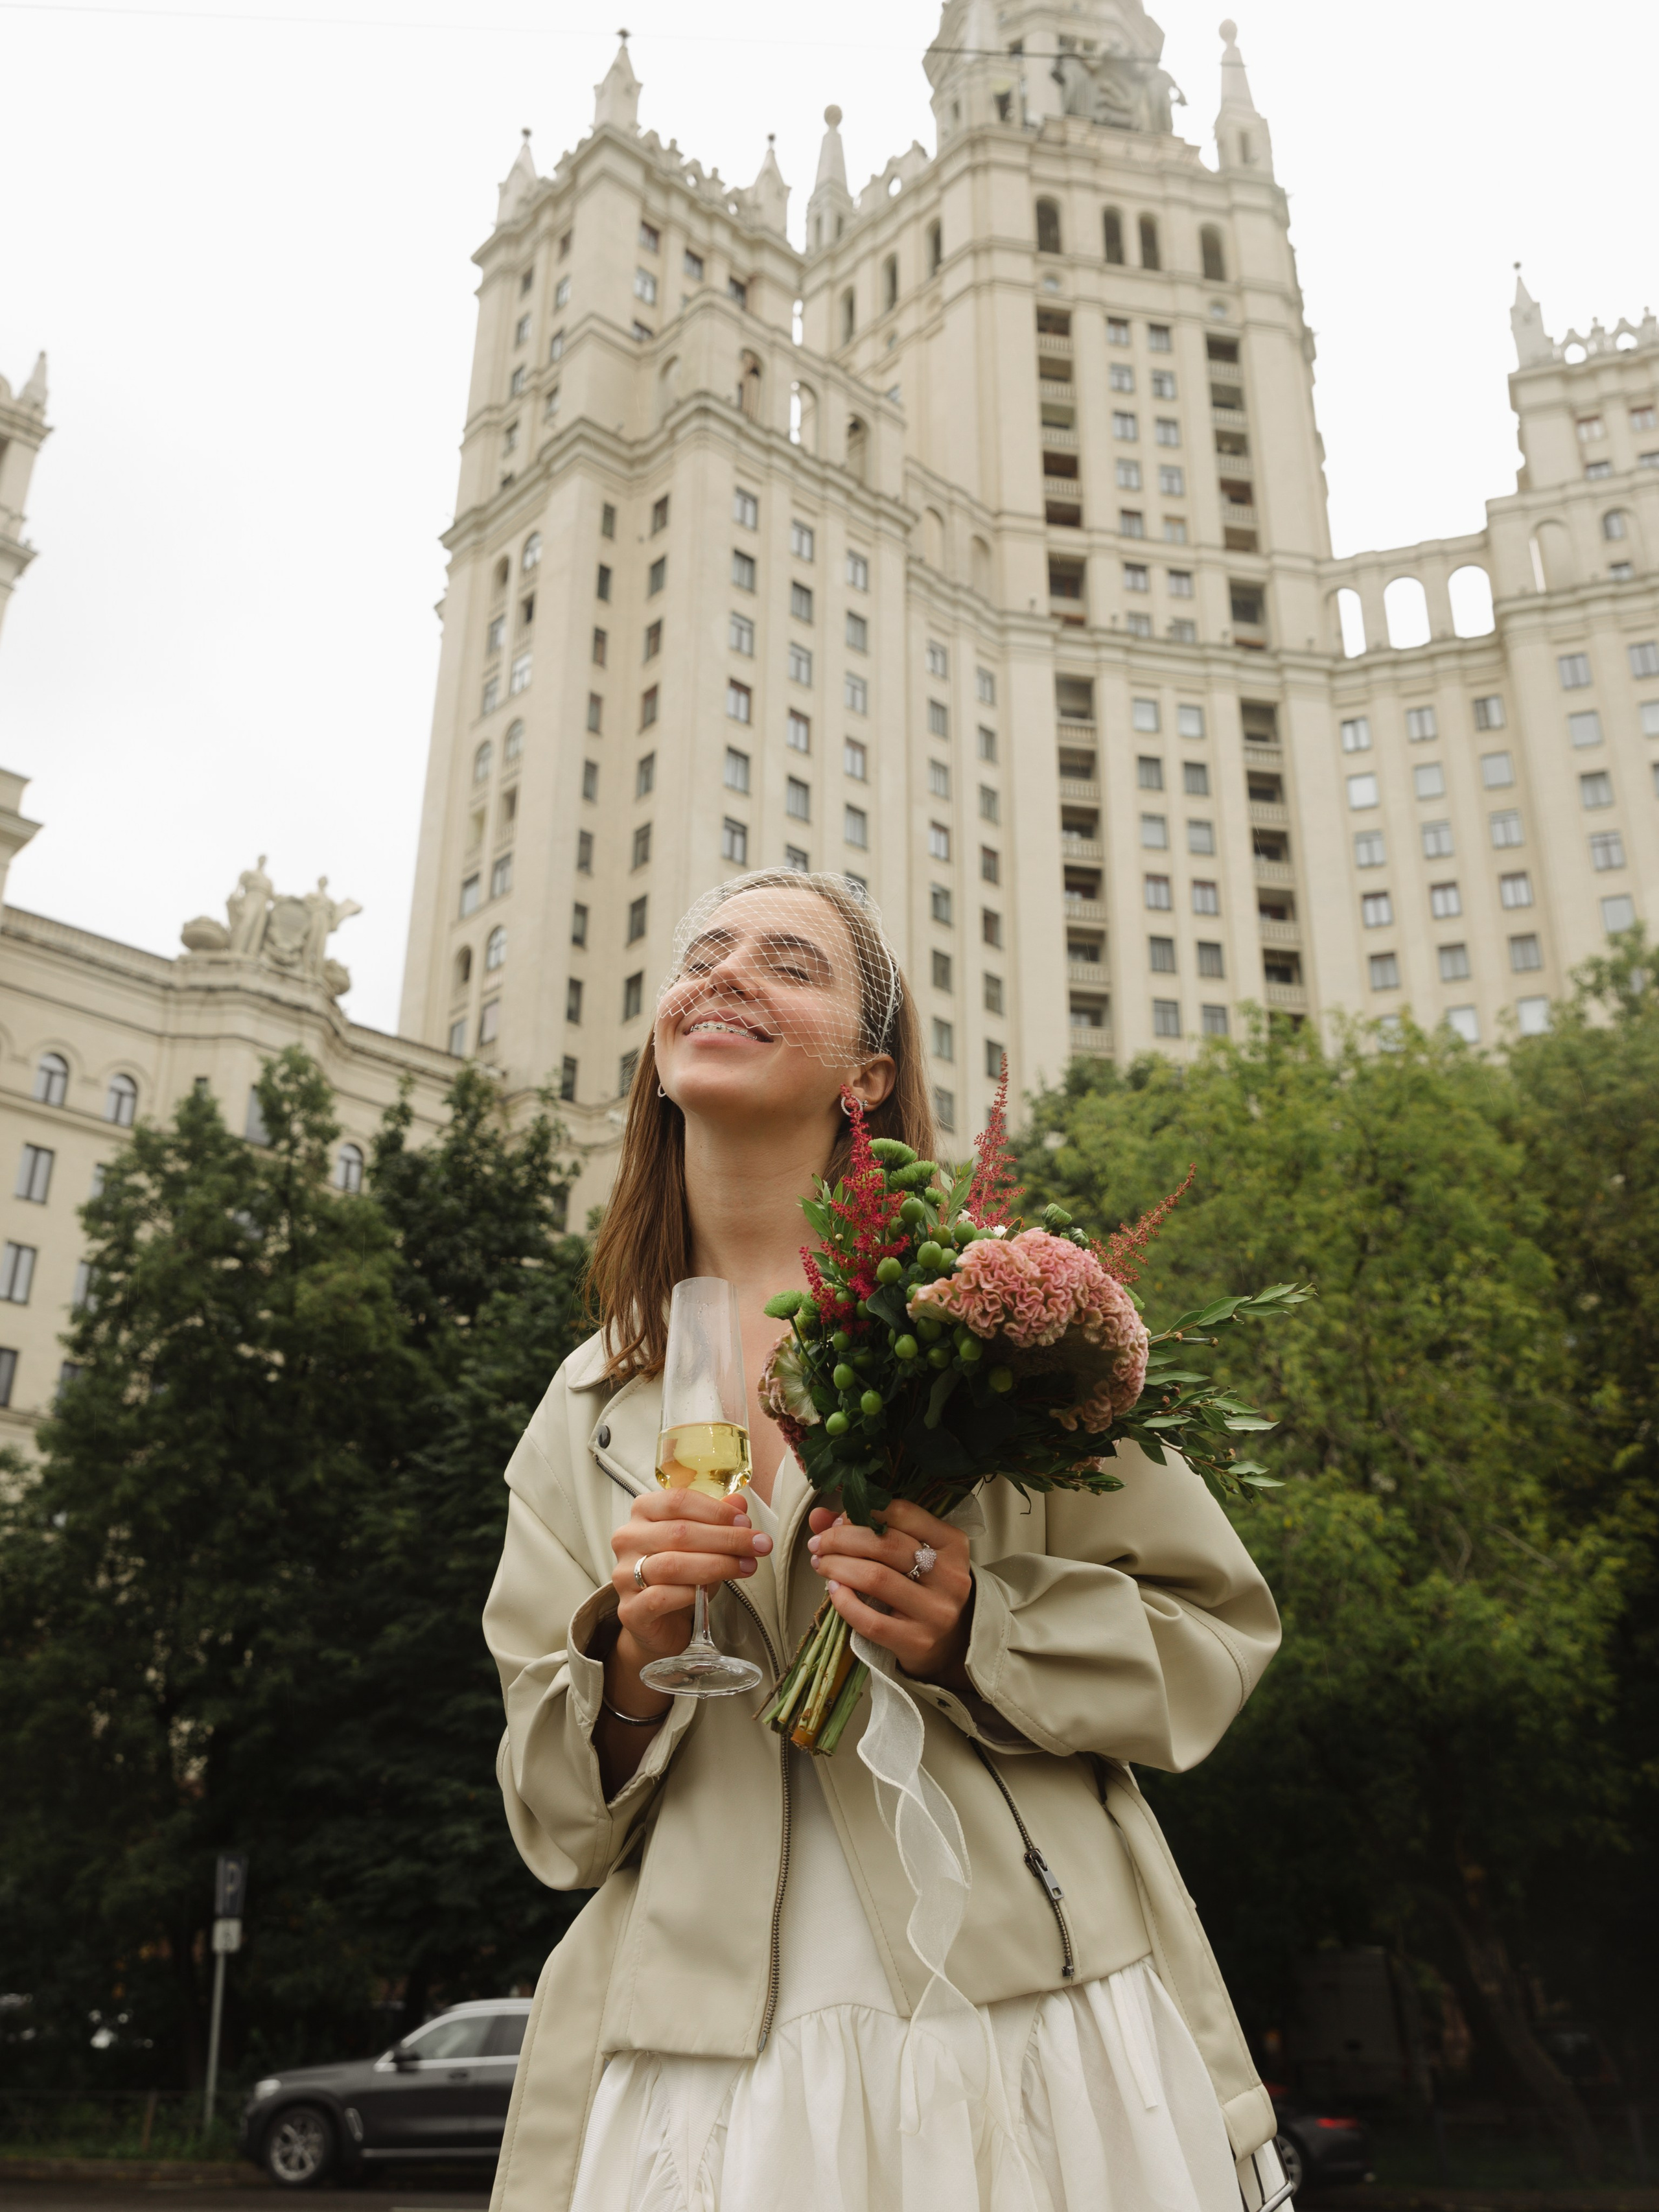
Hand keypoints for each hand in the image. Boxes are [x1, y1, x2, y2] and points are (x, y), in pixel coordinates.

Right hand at [610, 1488, 772, 1666]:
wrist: (659, 1623)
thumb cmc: (682, 1575)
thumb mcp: (703, 1542)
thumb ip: (717, 1519)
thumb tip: (740, 1502)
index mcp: (643, 1512)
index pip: (677, 1501)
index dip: (716, 1511)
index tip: (746, 1523)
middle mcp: (627, 1539)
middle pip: (679, 1532)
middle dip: (726, 1538)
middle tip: (758, 1545)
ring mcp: (623, 1575)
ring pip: (672, 1564)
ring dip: (717, 1564)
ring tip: (747, 1567)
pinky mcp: (630, 1610)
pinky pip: (661, 1597)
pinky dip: (691, 1593)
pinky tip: (711, 1593)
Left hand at [807, 1499, 973, 1687]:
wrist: (949, 1640)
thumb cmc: (923, 1585)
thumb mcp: (909, 1552)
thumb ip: (869, 1527)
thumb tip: (818, 1516)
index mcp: (952, 1543)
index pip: (903, 1513)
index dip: (864, 1511)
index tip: (838, 1520)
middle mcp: (950, 1575)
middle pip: (885, 1545)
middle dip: (842, 1539)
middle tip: (819, 1543)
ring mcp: (936, 1611)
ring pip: (876, 1579)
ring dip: (838, 1566)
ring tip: (821, 1563)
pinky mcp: (917, 1641)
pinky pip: (871, 1620)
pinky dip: (844, 1602)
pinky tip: (833, 1590)